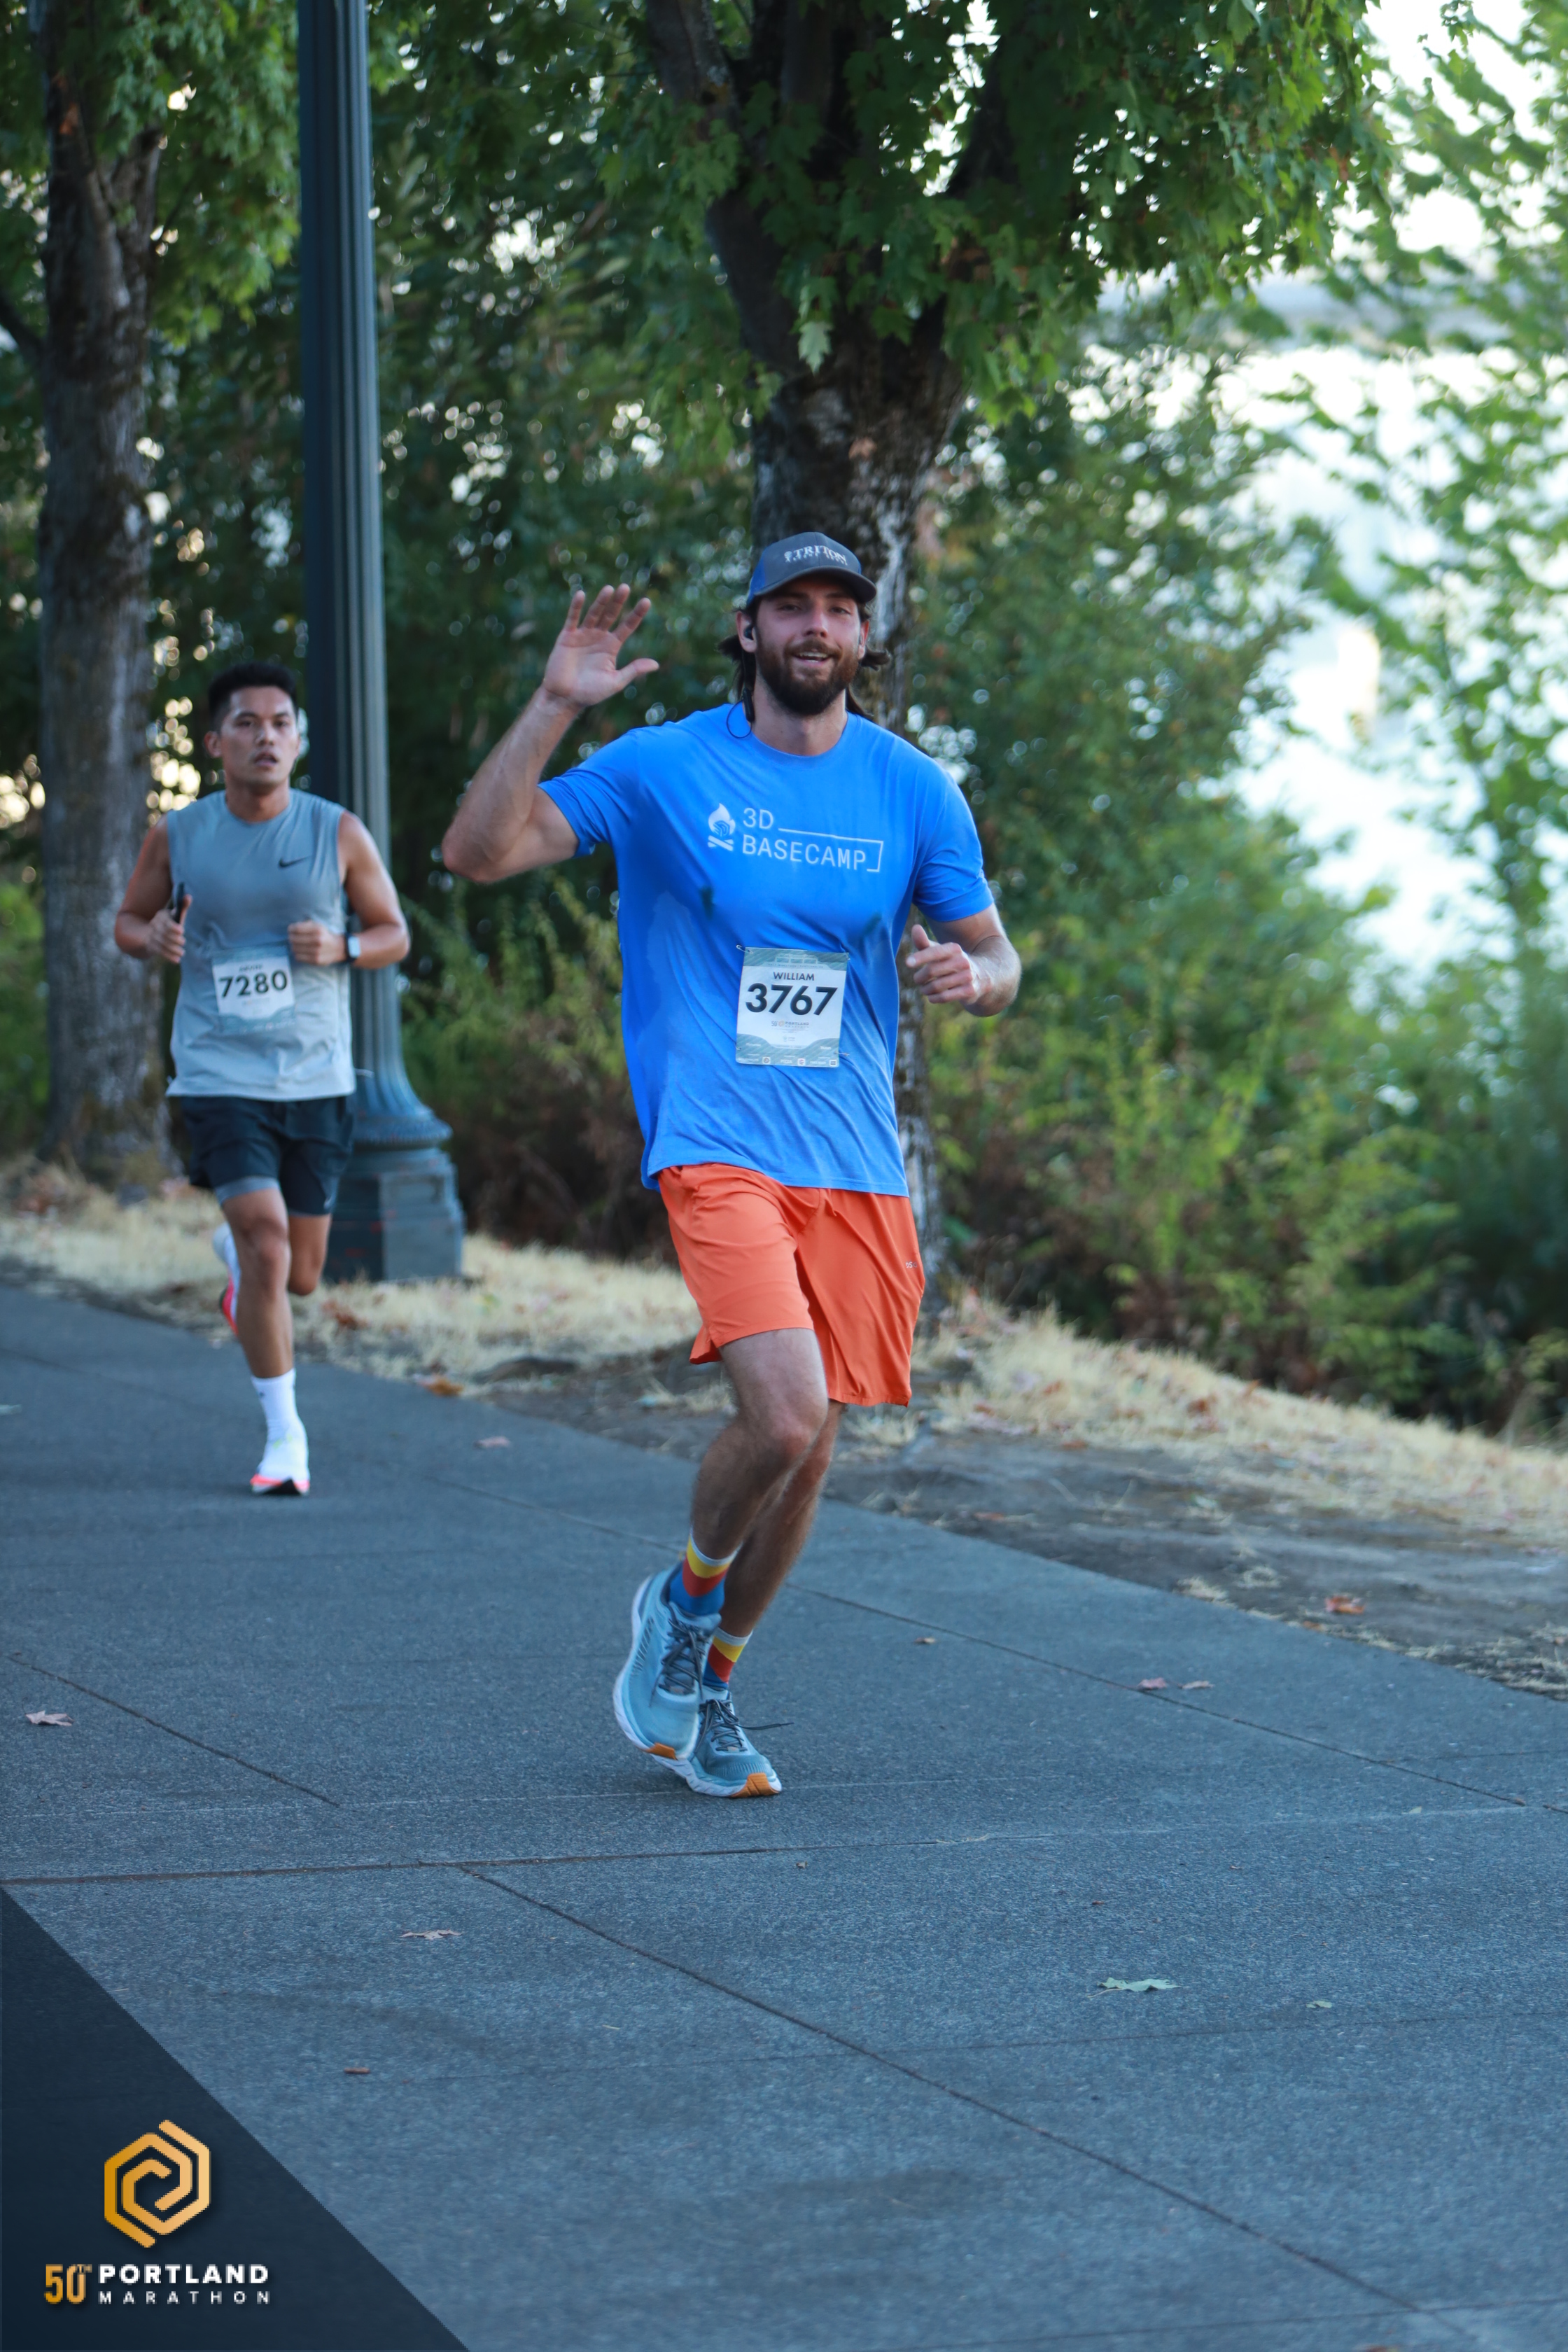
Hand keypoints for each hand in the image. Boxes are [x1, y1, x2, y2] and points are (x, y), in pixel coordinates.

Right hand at [146, 896, 188, 963]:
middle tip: (183, 941)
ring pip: (161, 943)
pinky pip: (159, 952)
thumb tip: (188, 896)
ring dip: (172, 949)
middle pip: (163, 933)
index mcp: (161, 916)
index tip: (182, 930)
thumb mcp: (175, 915)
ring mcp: (151, 936)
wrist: (151, 933)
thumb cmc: (170, 922)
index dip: (173, 926)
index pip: (165, 921)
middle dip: (173, 938)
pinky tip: (177, 960)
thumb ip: (182, 907)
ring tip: (182, 953)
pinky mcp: (151, 946)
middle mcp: (154, 925)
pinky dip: (169, 956)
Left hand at [287, 921, 344, 964]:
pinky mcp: (315, 960)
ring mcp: (316, 951)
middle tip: (292, 938)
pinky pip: (298, 957)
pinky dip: (297, 954)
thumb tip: (291, 929)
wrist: (338, 948)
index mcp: (318, 929)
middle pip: (294, 939)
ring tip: (296, 944)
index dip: (290, 929)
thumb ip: (305, 925)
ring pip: (294, 949)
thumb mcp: (318, 926)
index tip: (290, 930)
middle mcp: (317, 940)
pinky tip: (301, 951)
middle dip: (290, 938)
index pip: (297, 929)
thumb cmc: (324, 935)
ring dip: (293, 946)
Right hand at [538, 585, 658, 712]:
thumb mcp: (615, 682)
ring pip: (594, 614)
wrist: (564, 698)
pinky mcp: (567, 637)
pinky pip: (572, 619)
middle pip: (611, 615)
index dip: (636, 614)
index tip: (646, 601)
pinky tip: (581, 595)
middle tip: (625, 587)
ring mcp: (583, 635)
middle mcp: (598, 637)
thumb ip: (633, 670)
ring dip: (601, 601)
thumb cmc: (590, 693)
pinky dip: (576, 607)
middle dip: (618, 602)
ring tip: (609, 589)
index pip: (627, 626)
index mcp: (611, 647)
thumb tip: (656, 664)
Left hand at [905, 922, 979, 1005]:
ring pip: (937, 986)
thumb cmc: (951, 962)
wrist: (981, 976)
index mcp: (954, 949)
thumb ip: (924, 943)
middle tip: (917, 979)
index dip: (921, 957)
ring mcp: (968, 976)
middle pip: (932, 970)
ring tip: (923, 989)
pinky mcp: (969, 991)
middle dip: (920, 977)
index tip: (907, 963)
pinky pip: (945, 997)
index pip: (935, 952)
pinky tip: (931, 997)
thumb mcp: (939, 952)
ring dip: (925, 989)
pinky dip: (934, 998)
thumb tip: (915, 928)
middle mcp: (963, 961)